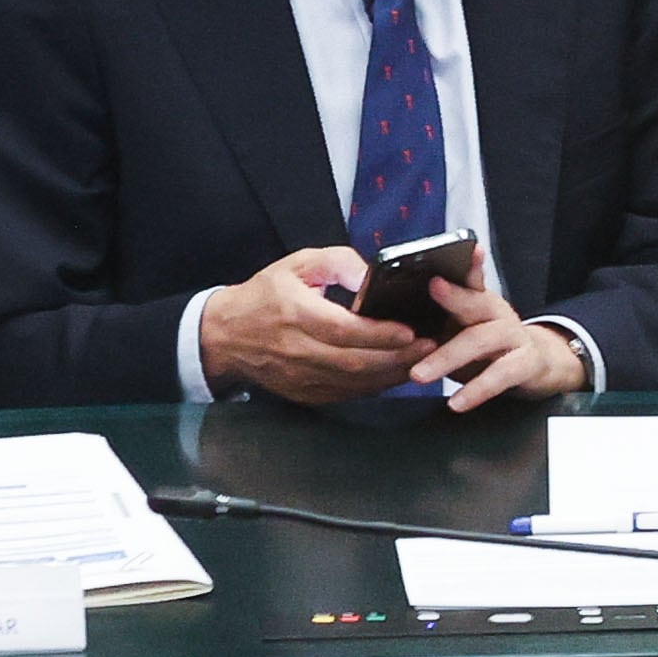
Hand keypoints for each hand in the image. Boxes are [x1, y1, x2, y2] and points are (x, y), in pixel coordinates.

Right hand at [200, 248, 425, 406]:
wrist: (226, 334)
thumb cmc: (266, 293)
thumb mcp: (299, 263)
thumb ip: (339, 262)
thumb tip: (371, 276)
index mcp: (295, 313)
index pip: (341, 330)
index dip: (377, 334)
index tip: (409, 331)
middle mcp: (296, 350)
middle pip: (352, 361)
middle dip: (396, 357)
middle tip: (431, 347)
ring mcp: (298, 376)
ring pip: (352, 382)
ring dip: (390, 375)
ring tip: (424, 361)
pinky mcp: (302, 393)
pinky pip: (344, 394)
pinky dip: (373, 387)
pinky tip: (396, 375)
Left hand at [410, 275, 588, 412]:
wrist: (542, 364)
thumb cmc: (492, 347)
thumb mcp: (467, 328)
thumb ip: (441, 319)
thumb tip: (394, 324)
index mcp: (480, 301)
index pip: (470, 278)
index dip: (462, 265)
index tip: (438, 268)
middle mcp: (498, 314)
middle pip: (475, 303)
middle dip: (451, 299)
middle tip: (425, 300)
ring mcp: (515, 337)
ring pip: (481, 340)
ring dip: (447, 358)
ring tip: (418, 375)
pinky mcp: (527, 363)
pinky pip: (501, 375)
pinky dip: (477, 389)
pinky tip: (457, 402)